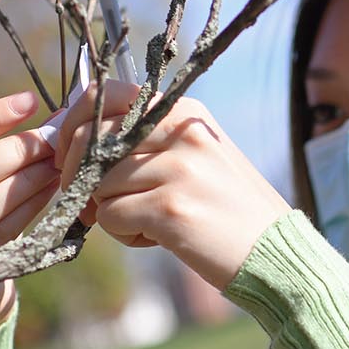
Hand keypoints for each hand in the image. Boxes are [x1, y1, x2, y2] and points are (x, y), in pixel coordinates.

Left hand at [55, 82, 290, 289]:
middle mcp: (180, 132)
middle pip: (87, 140)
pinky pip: (111, 218)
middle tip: (91, 202)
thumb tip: (75, 139)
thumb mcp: (197, 155)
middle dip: (75, 175)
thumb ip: (146, 140)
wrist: (275, 251)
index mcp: (183, 112)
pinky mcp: (171, 209)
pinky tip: (158, 238)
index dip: (74, 129)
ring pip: (96, 185)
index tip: (74, 159)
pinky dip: (125, 235)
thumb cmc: (229, 207)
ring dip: (108, 212)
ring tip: (146, 223)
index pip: (102, 97)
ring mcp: (177, 170)